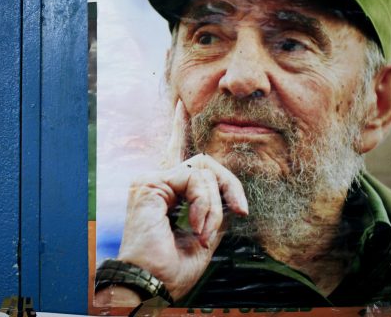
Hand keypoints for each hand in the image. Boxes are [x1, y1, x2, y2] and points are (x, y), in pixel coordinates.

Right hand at [114, 101, 248, 300]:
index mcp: (164, 193)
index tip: (180, 106)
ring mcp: (150, 180)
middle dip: (229, 184)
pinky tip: (196, 227)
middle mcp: (155, 182)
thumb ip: (214, 210)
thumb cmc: (171, 270)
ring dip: (215, 203)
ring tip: (205, 232)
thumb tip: (229, 197)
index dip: (178, 129)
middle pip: (203, 163)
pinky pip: (195, 179)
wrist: (149, 284)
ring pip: (203, 169)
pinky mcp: (150, 183)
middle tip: (240, 210)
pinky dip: (205, 204)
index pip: (174, 153)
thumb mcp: (204, 236)